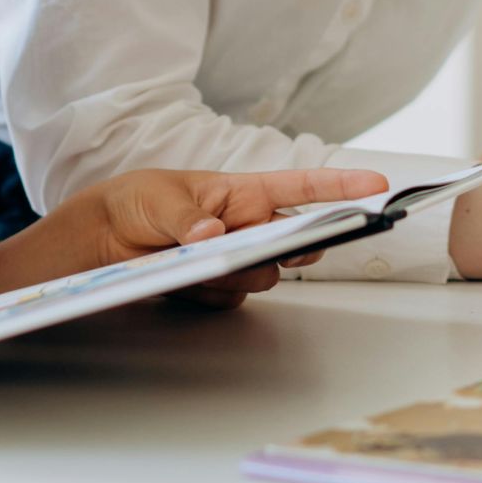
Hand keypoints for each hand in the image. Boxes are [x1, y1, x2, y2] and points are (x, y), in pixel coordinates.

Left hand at [65, 167, 389, 309]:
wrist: (104, 239)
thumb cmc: (137, 201)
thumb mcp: (160, 200)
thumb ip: (187, 219)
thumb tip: (211, 234)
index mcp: (243, 192)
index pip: (303, 187)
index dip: (342, 186)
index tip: (377, 186)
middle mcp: (248, 225)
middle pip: (294, 239)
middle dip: (299, 244)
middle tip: (296, 246)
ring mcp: (236, 258)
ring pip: (266, 273)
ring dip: (244, 272)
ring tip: (205, 262)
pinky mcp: (219, 286)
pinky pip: (234, 296)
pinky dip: (214, 291)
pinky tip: (186, 279)